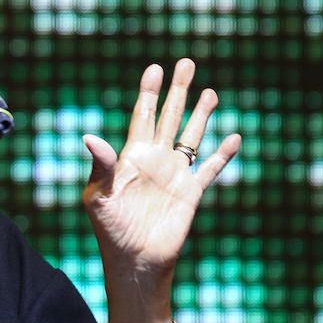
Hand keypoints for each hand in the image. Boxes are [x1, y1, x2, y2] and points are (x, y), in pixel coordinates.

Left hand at [80, 59, 240, 322]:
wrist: (134, 261)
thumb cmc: (110, 230)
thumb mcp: (100, 196)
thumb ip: (101, 165)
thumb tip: (89, 136)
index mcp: (130, 156)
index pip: (142, 116)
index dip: (148, 92)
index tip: (155, 67)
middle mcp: (154, 159)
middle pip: (169, 117)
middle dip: (177, 91)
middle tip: (186, 62)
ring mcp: (174, 174)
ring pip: (191, 136)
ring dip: (200, 114)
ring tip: (210, 91)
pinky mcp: (191, 192)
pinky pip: (210, 168)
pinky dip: (222, 153)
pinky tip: (233, 136)